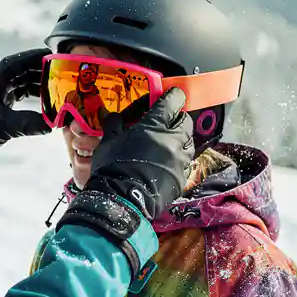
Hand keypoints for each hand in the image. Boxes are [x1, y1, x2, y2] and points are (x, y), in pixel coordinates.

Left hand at [0, 48, 50, 205]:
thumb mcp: (5, 127)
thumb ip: (30, 123)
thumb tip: (52, 124)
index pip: (17, 61)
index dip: (35, 57)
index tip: (52, 55)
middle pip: (20, 70)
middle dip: (39, 71)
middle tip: (59, 72)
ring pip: (19, 82)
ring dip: (35, 84)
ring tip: (55, 87)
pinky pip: (15, 94)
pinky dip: (29, 95)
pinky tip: (42, 100)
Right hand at [56, 89, 192, 273]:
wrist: (122, 200)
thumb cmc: (113, 166)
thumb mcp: (108, 141)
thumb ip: (114, 124)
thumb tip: (114, 115)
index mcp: (156, 124)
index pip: (173, 100)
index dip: (172, 96)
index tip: (168, 96)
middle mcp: (174, 139)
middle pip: (185, 120)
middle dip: (176, 118)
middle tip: (163, 123)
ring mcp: (181, 159)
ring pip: (188, 141)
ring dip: (179, 139)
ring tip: (166, 144)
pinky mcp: (182, 177)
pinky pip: (185, 163)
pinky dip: (177, 159)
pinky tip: (165, 164)